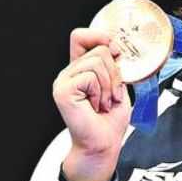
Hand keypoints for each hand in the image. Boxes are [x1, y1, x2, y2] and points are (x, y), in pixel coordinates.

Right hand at [54, 27, 130, 180]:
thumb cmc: (110, 119)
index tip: (116, 53)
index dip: (101, 37)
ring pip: (97, 61)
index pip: (81, 36)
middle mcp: (69, 73)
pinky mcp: (63, 91)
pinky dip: (101, 92)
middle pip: (99, 49)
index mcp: (80, 69)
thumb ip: (114, 64)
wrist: (104, 144)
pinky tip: (96, 106)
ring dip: (110, 85)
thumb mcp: (118, 84)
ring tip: (104, 102)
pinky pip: (91, 77)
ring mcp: (63, 81)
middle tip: (111, 95)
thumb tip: (115, 45)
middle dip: (115, 73)